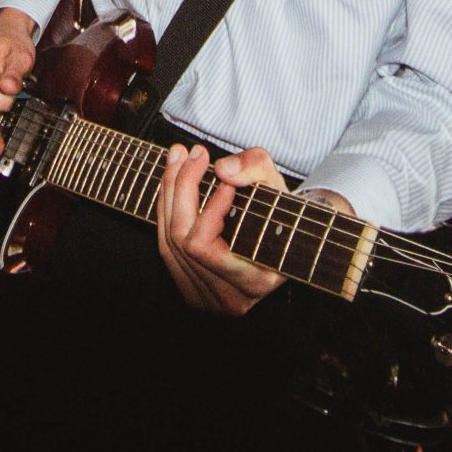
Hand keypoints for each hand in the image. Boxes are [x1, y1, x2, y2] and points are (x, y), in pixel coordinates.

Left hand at [155, 145, 349, 315]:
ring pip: (168, 242)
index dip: (208, 208)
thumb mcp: (278, 186)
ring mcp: (205, 298)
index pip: (203, 246)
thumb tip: (223, 169)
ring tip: (179, 158)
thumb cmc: (283, 217)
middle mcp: (226, 298)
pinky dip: (167, 210)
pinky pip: (166, 247)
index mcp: (253, 283)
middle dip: (182, 187)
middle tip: (193, 154)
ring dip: (170, 192)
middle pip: (180, 240)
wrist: (284, 243)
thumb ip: (257, 169)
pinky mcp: (191, 289)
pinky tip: (173, 183)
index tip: (225, 180)